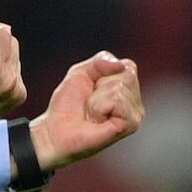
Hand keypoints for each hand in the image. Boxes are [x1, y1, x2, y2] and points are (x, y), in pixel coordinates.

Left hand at [29, 51, 142, 172]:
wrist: (56, 131)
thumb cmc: (69, 104)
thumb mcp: (81, 72)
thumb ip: (102, 60)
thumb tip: (122, 65)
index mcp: (127, 88)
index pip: (127, 65)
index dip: (102, 73)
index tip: (92, 88)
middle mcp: (135, 102)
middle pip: (126, 74)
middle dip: (99, 85)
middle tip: (91, 103)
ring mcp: (135, 114)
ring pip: (119, 87)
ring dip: (97, 99)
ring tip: (92, 113)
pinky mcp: (130, 125)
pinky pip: (117, 100)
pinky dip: (100, 107)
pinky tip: (97, 120)